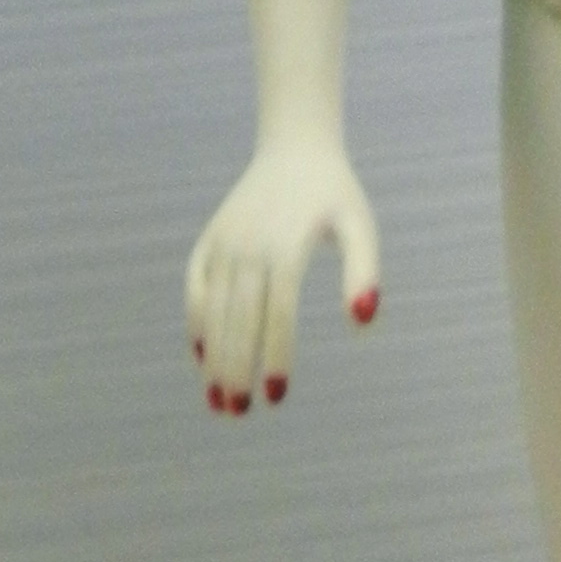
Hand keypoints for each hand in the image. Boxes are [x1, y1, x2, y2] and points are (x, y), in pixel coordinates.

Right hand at [185, 136, 381, 416]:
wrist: (295, 149)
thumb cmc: (335, 195)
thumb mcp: (360, 226)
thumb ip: (364, 272)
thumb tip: (362, 321)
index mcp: (286, 246)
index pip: (278, 313)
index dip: (275, 356)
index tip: (276, 397)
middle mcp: (248, 246)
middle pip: (239, 318)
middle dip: (236, 368)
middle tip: (237, 412)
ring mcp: (224, 242)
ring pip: (214, 308)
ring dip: (213, 356)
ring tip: (216, 400)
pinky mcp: (210, 240)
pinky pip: (196, 286)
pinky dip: (195, 320)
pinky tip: (200, 356)